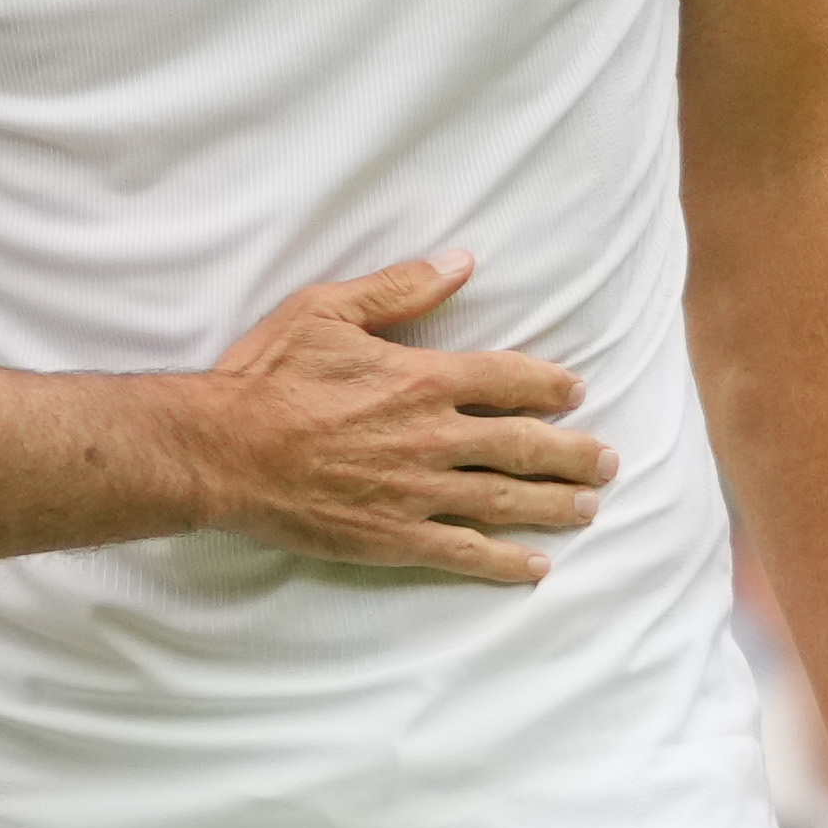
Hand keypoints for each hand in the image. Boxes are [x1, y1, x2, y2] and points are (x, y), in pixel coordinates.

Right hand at [199, 254, 607, 583]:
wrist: (221, 451)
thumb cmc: (267, 376)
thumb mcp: (328, 310)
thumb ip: (401, 287)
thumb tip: (462, 260)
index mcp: (421, 378)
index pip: (508, 380)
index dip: (549, 386)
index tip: (575, 393)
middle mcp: (431, 437)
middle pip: (523, 445)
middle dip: (572, 454)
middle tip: (607, 462)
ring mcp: (416, 491)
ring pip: (505, 499)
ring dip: (553, 505)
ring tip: (588, 508)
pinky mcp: (393, 536)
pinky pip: (464, 551)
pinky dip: (505, 561)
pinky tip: (536, 567)